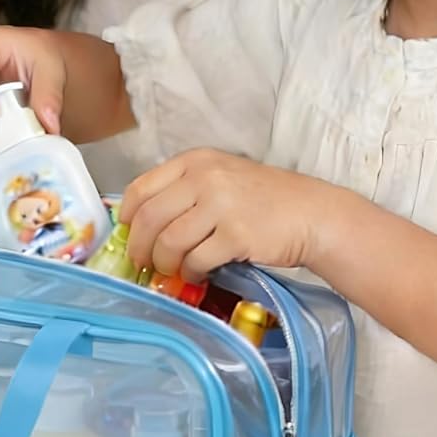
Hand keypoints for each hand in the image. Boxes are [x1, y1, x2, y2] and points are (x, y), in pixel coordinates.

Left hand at [121, 150, 326, 281]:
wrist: (311, 213)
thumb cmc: (264, 198)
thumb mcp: (221, 177)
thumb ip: (183, 190)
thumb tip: (140, 223)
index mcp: (196, 161)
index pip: (141, 187)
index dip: (128, 216)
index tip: (126, 234)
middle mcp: (205, 178)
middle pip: (150, 218)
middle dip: (140, 247)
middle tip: (143, 263)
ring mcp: (221, 205)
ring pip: (169, 242)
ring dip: (166, 264)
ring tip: (174, 271)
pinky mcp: (236, 235)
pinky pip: (197, 260)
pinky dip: (191, 273)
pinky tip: (198, 274)